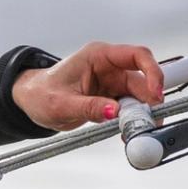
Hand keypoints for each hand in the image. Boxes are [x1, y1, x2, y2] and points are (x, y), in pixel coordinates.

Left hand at [11, 40, 163, 129]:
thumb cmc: (40, 93)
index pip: (136, 56)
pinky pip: (130, 109)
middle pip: (142, 81)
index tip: (156, 93)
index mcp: (98, 56)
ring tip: (136, 131)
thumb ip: (89, 107)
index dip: (152, 72)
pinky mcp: (112, 98)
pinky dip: (132, 121)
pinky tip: (127, 132)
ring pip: (139, 97)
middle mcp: (109, 67)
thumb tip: (114, 111)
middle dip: (149, 102)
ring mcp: (112, 83)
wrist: (31, 102)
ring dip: (141, 114)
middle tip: (148, 122)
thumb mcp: (61, 103)